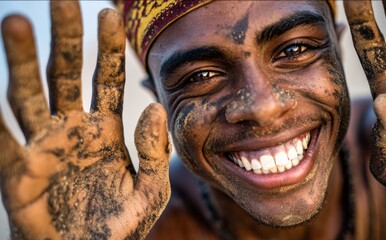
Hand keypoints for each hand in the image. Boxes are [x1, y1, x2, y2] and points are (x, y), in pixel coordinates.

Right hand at [0, 1, 170, 238]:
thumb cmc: (122, 224)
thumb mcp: (151, 189)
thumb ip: (154, 150)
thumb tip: (155, 108)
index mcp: (106, 129)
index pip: (107, 78)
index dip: (108, 47)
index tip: (109, 13)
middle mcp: (73, 129)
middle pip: (66, 74)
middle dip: (65, 38)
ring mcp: (44, 145)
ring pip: (30, 94)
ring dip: (23, 60)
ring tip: (15, 21)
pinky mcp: (19, 171)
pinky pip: (2, 140)